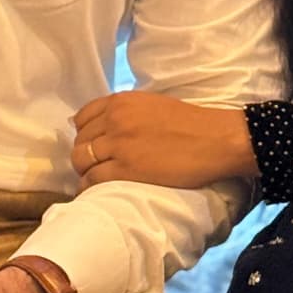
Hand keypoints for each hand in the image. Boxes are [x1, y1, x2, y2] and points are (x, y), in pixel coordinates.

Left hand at [71, 91, 257, 190]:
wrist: (213, 139)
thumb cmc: (188, 122)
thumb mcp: (150, 104)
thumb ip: (125, 112)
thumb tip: (102, 125)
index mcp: (121, 101)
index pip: (82, 117)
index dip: (84, 134)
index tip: (92, 145)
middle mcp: (115, 119)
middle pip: (80, 141)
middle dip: (84, 155)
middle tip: (96, 166)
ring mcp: (119, 144)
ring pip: (81, 160)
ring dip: (85, 172)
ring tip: (97, 179)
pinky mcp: (126, 169)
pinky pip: (93, 179)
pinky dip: (91, 186)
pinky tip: (99, 191)